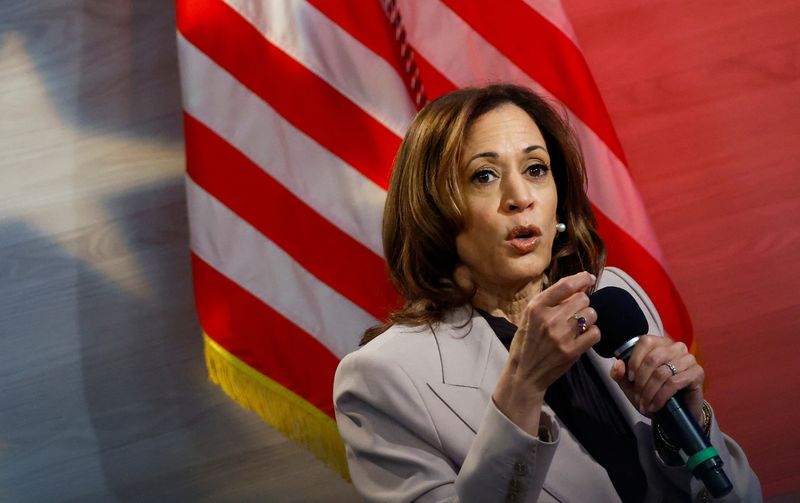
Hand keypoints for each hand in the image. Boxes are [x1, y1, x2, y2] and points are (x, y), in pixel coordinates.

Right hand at [492, 271, 599, 434]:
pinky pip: (595, 333)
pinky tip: (582, 338)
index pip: (566, 285)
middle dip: (582, 304)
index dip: (582, 278)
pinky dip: (592, 334)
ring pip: (591, 314)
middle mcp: (548, 318)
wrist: (524, 373)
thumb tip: (578, 286)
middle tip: (575, 313)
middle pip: (582, 299)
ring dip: (588, 319)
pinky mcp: (571, 351)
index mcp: (536, 307)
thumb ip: (550, 301)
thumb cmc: (527, 342)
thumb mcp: (529, 316)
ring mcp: (561, 335)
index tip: (589, 279)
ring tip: (577, 327)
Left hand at [609, 336, 704, 422]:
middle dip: (641, 381)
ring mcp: (688, 359)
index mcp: (659, 344)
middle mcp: (675, 347)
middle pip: (653, 359)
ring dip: (650, 392)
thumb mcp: (631, 386)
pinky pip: (674, 382)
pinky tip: (655, 406)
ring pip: (662, 372)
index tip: (629, 379)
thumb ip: (620, 374)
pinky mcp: (697, 372)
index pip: (645, 341)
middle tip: (637, 397)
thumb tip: (617, 363)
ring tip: (645, 404)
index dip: (634, 361)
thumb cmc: (653, 394)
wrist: (675, 414)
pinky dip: (661, 397)